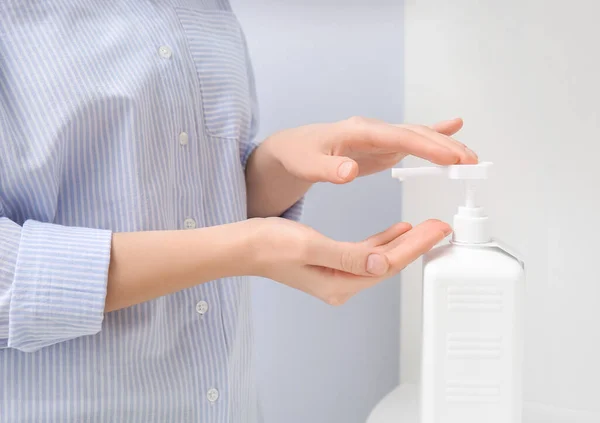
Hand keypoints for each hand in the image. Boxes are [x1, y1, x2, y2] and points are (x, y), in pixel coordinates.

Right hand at [247, 217, 450, 304]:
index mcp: (338, 284)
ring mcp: (336, 275)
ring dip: (403, 242)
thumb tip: (381, 263)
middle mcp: (340, 284)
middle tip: (441, 227)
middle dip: (416, 245)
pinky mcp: (331, 264)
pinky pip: (365, 254)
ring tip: (426, 227)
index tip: (437, 231)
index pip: (387, 265)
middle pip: (388, 264)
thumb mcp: (309, 246)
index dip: (415, 247)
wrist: (242, 246)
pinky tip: (396, 231)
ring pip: (380, 258)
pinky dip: (383, 241)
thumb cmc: (268, 245)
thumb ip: (347, 256)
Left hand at [262, 116, 477, 183]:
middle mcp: (373, 130)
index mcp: (358, 131)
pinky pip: (411, 140)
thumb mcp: (306, 164)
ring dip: (445, 145)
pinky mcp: (380, 146)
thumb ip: (327, 169)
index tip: (451, 158)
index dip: (427, 146)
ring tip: (470, 157)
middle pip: (416, 134)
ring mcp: (379, 137)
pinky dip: (432, 135)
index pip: (399, 137)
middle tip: (472, 161)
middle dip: (445, 146)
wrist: (292, 148)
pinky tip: (452, 129)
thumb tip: (349, 171)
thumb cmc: (298, 154)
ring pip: (418, 136)